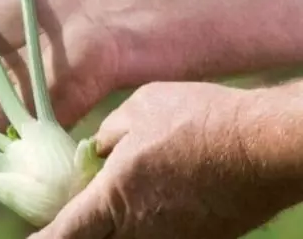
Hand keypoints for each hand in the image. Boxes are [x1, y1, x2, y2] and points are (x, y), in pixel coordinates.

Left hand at [32, 81, 300, 238]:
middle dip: (79, 230)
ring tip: (120, 197)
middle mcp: (139, 228)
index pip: (65, 232)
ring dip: (114, 226)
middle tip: (73, 215)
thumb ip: (107, 135)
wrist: (267, 144)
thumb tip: (93, 150)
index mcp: (114, 196)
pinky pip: (158, 236)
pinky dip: (144, 224)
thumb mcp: (140, 108)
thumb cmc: (199, 119)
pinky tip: (153, 198)